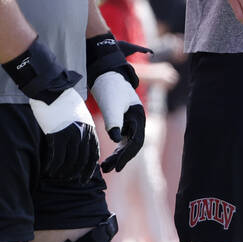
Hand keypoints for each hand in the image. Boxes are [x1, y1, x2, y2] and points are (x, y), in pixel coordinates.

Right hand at [29, 89, 100, 178]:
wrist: (52, 87)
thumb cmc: (63, 100)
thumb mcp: (79, 114)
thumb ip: (82, 128)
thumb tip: (80, 141)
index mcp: (90, 128)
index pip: (93, 153)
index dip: (89, 167)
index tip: (85, 175)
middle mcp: (83, 133)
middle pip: (84, 159)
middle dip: (80, 173)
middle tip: (75, 181)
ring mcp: (70, 134)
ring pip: (71, 160)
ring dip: (66, 171)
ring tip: (59, 177)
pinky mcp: (57, 134)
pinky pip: (57, 156)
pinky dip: (55, 166)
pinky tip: (51, 170)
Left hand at [86, 33, 146, 171]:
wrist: (103, 72)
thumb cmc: (108, 87)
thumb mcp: (110, 105)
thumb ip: (114, 122)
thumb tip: (116, 141)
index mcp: (138, 116)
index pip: (135, 142)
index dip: (126, 156)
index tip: (115, 167)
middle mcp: (137, 120)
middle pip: (133, 145)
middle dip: (121, 158)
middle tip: (108, 170)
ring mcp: (130, 120)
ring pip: (127, 143)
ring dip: (118, 155)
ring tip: (106, 167)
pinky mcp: (122, 120)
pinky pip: (122, 139)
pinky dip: (116, 149)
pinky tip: (108, 157)